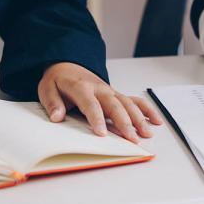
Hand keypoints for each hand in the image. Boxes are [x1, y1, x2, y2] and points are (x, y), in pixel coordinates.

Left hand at [38, 62, 162, 142]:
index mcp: (82, 87)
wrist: (68, 65)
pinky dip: (147, 109)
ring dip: (139, 119)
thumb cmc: (59, 80)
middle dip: (125, 123)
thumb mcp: (47, 89)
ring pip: (129, 104)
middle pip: (116, 106)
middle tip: (132, 138)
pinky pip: (135, 101)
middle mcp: (101, 89)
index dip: (97, 119)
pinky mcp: (117, 95)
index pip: (91, 105)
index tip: (102, 134)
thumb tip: (58, 116)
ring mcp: (111, 92)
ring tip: (147, 133)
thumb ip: (52, 103)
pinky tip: (156, 120)